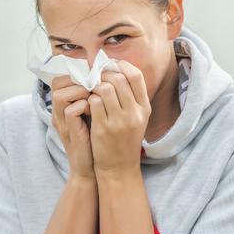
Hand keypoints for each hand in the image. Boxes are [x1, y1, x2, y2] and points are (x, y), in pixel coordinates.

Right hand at [50, 75, 94, 179]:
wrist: (100, 167)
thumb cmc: (101, 138)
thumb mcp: (97, 114)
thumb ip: (95, 98)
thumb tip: (107, 76)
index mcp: (65, 106)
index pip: (61, 79)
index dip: (77, 73)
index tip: (96, 76)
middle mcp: (60, 112)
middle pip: (57, 83)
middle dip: (79, 80)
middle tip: (97, 85)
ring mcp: (63, 123)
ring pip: (60, 95)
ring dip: (81, 92)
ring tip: (96, 97)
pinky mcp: (71, 132)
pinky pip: (71, 110)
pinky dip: (85, 106)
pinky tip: (96, 110)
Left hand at [88, 60, 151, 175]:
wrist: (119, 167)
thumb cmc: (125, 139)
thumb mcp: (138, 118)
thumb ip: (132, 97)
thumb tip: (118, 69)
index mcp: (145, 108)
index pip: (136, 76)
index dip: (122, 66)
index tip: (111, 65)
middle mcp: (135, 113)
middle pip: (119, 79)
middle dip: (104, 74)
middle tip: (96, 77)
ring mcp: (119, 121)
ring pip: (105, 88)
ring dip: (95, 86)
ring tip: (92, 91)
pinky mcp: (103, 128)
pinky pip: (94, 102)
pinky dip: (89, 99)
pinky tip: (88, 104)